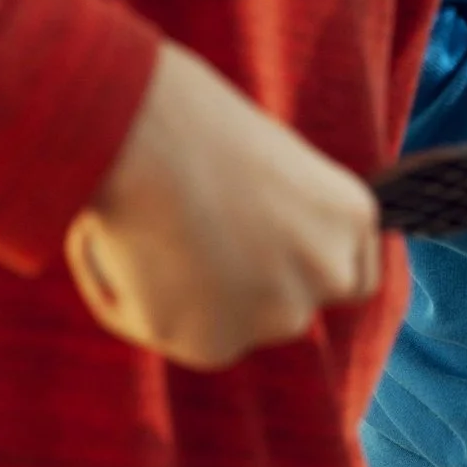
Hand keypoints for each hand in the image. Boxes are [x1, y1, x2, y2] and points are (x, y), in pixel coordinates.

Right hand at [64, 41, 381, 368]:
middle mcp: (328, 272)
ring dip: (184, 300)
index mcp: (350, 214)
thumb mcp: (259, 163)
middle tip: (180, 245)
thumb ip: (272, 216)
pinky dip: (130, 303)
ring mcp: (277, 314)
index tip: (259, 264)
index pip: (351, 280)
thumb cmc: (188, 121)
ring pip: (224, 327)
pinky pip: (163, 333)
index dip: (304, 277)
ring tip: (144, 232)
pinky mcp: (213, 345)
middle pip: (287, 309)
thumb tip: (242, 252)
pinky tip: (115, 250)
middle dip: (240, 292)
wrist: (145, 133)